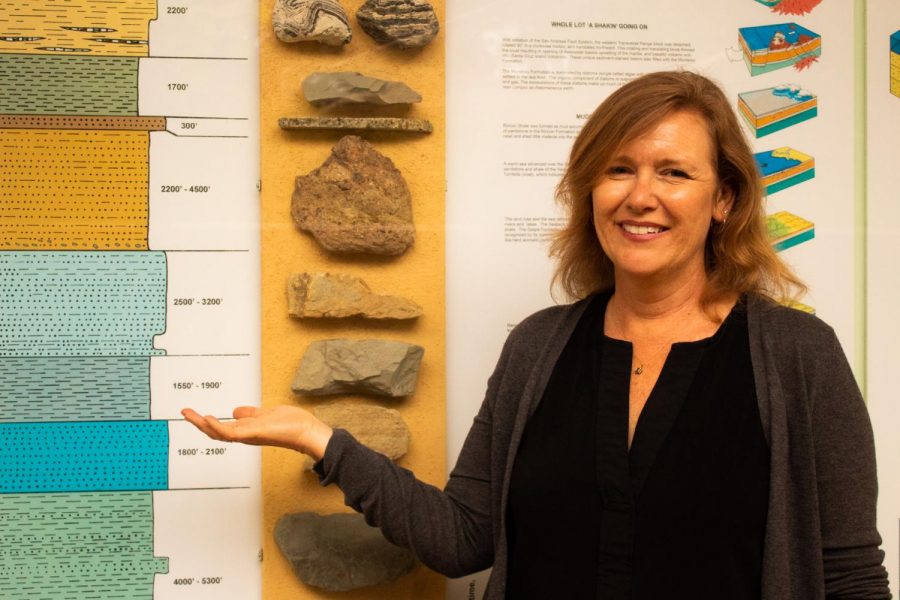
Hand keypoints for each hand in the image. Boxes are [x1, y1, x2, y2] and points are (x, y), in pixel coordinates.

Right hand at [181, 405, 333, 459]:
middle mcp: (244, 435)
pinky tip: (208, 418)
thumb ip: (250, 414)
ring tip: (189, 414)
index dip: (206, 422)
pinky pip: (230, 433)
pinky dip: (217, 426)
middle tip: (184, 412)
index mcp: (246, 430)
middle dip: (198, 423)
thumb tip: (235, 411)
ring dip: (202, 424)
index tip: (193, 413)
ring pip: (218, 433)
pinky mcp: (253, 434)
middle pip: (215, 432)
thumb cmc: (292, 425)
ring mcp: (247, 436)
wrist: (306, 432)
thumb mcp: (266, 414)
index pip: (222, 427)